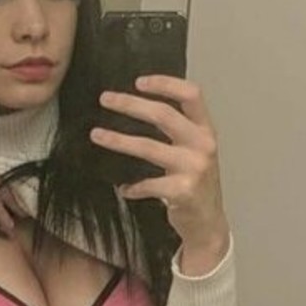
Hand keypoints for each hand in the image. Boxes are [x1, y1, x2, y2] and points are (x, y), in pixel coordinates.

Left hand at [89, 75, 229, 263]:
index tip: (138, 81)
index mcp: (206, 130)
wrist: (208, 223)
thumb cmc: (196, 184)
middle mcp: (203, 145)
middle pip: (163, 114)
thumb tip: (138, 106)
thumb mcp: (195, 151)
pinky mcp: (183, 191)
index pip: (191, 95)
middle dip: (130, 104)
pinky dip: (132, 187)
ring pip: (148, 146)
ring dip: (118, 140)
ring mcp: (194, 168)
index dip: (165, 83)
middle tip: (105, 99)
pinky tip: (123, 189)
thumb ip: (178, 131)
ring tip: (97, 135)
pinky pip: (148, 184)